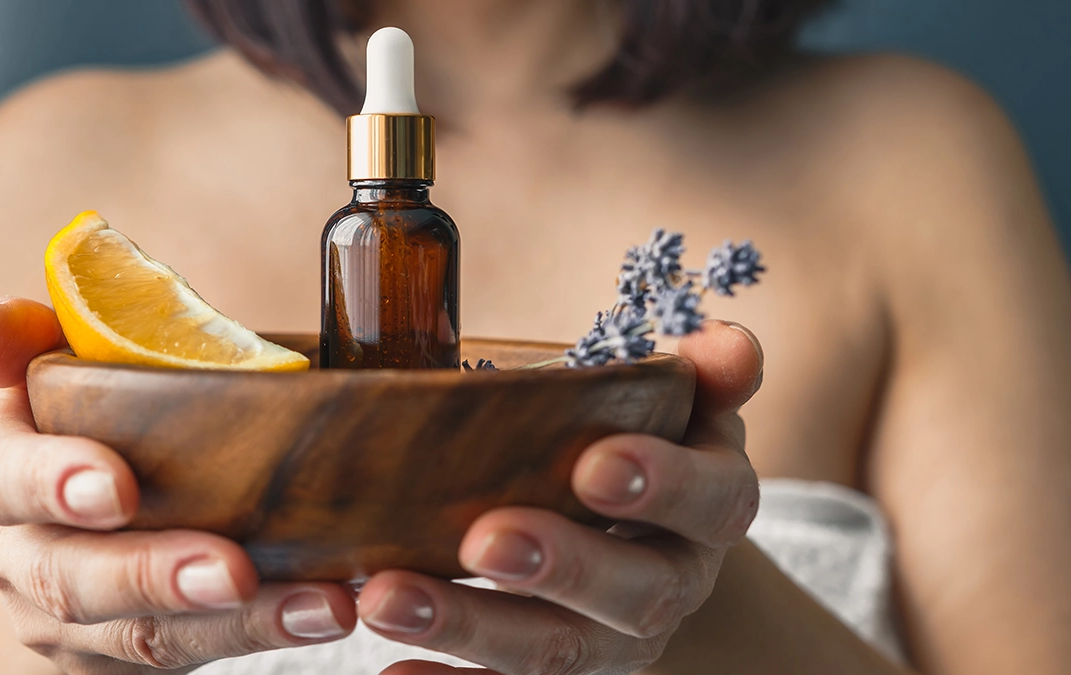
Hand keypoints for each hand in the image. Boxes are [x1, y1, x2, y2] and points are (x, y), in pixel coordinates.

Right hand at [0, 298, 357, 673]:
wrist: (65, 521)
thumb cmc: (78, 417)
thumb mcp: (44, 365)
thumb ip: (24, 336)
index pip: (7, 478)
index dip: (58, 483)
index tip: (121, 487)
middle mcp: (22, 557)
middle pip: (76, 580)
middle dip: (159, 576)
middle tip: (237, 569)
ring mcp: (70, 622)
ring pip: (147, 636)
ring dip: (238, 623)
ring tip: (321, 606)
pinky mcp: (124, 659)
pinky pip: (192, 656)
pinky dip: (261, 636)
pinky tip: (322, 612)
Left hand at [355, 320, 763, 674]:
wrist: (645, 542)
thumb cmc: (647, 446)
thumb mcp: (689, 404)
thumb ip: (711, 371)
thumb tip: (730, 349)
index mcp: (714, 508)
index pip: (713, 502)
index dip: (664, 487)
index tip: (593, 465)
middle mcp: (672, 585)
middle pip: (636, 593)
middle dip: (562, 567)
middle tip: (484, 539)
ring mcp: (615, 643)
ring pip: (559, 651)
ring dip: (473, 626)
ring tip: (390, 599)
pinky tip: (395, 669)